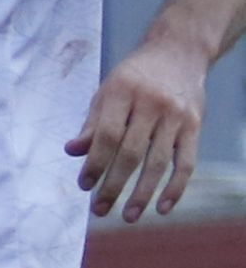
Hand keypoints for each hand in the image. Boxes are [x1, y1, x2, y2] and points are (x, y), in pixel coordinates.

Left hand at [77, 42, 209, 220]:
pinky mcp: (195, 125)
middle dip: (114, 185)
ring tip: (129, 216)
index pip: (107, 136)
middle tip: (99, 210)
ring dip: (143, 192)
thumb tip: (72, 151)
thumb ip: (91, 124)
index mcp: (123, 93)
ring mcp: (176, 115)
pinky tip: (163, 207)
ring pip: (159, 161)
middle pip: (131, 153)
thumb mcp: (107, 92)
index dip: (94, 164)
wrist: (178, 51)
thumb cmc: (134, 77)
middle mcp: (152, 104)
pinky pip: (187, 161)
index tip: (84, 186)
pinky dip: (176, 187)